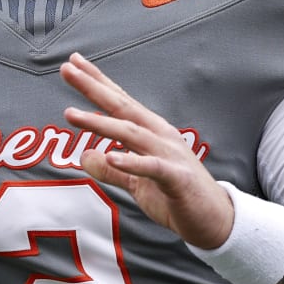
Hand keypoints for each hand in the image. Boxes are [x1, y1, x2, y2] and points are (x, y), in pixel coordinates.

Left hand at [61, 52, 233, 250]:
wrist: (216, 220)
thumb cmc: (178, 196)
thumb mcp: (137, 184)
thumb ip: (111, 171)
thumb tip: (84, 157)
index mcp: (151, 132)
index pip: (120, 102)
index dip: (98, 82)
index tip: (74, 63)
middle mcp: (160, 136)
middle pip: (122, 107)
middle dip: (94, 88)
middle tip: (68, 69)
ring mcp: (170, 155)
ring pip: (131, 134)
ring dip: (101, 123)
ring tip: (72, 114)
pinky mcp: (177, 179)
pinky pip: (152, 167)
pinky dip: (131, 162)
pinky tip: (111, 157)